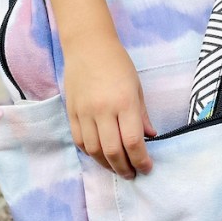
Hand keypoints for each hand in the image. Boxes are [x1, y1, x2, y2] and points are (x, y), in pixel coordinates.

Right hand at [62, 35, 155, 178]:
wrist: (88, 46)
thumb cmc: (118, 64)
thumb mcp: (137, 87)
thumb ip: (142, 115)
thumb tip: (150, 138)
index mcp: (124, 102)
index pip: (133, 141)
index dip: (141, 160)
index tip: (147, 168)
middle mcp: (103, 110)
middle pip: (112, 151)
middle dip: (125, 168)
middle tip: (133, 174)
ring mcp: (84, 112)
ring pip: (94, 150)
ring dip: (107, 164)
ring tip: (117, 168)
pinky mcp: (71, 112)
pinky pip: (80, 140)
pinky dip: (90, 153)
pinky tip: (100, 155)